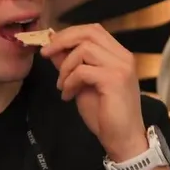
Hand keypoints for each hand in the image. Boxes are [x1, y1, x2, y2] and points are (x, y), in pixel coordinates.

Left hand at [40, 24, 147, 160]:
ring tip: (62, 85)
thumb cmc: (106, 115)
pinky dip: (69, 82)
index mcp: (119, 55)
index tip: (50, 45)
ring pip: (84, 50)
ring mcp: (121, 67)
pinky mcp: (114, 80)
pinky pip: (82, 71)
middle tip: (45, 53)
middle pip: (89, 32)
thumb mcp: (83, 85)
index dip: (69, 34)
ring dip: (66, 67)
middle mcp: (123, 57)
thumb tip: (54, 49)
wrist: (123, 139)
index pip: (93, 30)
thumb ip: (72, 65)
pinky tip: (68, 96)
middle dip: (62, 40)